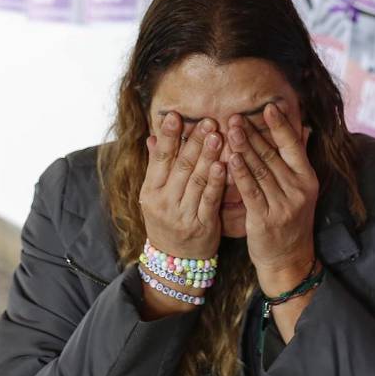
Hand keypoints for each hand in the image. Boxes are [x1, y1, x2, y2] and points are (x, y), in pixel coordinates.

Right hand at [140, 112, 225, 259]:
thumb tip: (152, 137)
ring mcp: (182, 214)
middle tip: (207, 121)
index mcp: (151, 191)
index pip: (160, 159)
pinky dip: (216, 181)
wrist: (175, 260)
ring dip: (207, 156)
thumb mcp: (154, 196)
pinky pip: (209, 200)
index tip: (176, 115)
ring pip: (196, 180)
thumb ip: (156, 166)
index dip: (169, 136)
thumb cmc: (166, 221)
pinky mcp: (202, 225)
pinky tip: (224, 165)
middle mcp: (164, 202)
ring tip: (217, 136)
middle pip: (180, 166)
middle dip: (194, 142)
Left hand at [226, 102, 318, 293]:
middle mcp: (299, 190)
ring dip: (244, 147)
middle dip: (253, 134)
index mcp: (308, 179)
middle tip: (234, 116)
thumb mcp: (301, 191)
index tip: (269, 107)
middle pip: (272, 155)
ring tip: (229, 130)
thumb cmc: (290, 221)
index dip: (281, 126)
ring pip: (260, 170)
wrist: (289, 260)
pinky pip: (251, 191)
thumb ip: (298, 160)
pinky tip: (230, 158)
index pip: (293, 146)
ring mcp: (284, 205)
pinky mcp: (266, 219)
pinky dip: (240, 174)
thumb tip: (305, 129)